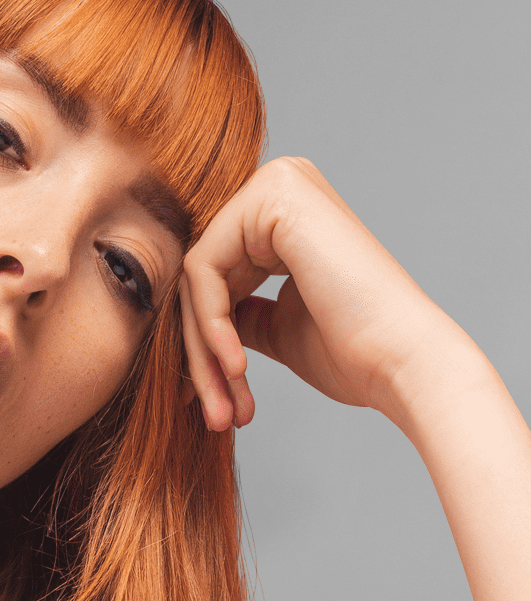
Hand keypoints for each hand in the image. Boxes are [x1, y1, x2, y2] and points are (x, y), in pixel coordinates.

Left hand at [178, 155, 459, 433]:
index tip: (214, 403)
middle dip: (203, 354)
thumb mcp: (281, 328)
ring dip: (204, 352)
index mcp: (287, 212)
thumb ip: (242, 312)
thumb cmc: (355, 353)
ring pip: (199, 278)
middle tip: (216, 416)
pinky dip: (212, 327)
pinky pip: (205, 269)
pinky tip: (238, 368)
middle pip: (205, 278)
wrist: (402, 359)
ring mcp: (277, 183)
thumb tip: (204, 317)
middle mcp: (282, 184)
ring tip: (223, 409)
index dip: (207, 345)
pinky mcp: (272, 196)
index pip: (217, 278)